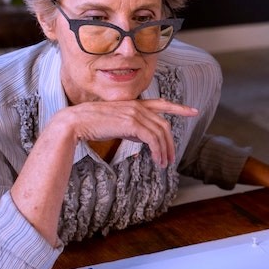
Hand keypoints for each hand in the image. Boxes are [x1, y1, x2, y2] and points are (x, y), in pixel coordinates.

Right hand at [55, 98, 198, 166]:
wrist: (75, 122)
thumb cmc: (92, 125)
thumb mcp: (117, 124)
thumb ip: (132, 128)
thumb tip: (145, 139)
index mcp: (134, 104)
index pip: (162, 104)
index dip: (179, 108)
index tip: (194, 111)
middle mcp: (137, 106)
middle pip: (164, 125)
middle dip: (171, 143)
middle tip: (172, 158)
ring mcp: (135, 113)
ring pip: (160, 133)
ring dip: (165, 151)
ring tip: (164, 164)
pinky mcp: (132, 123)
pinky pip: (153, 139)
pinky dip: (158, 151)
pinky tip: (157, 160)